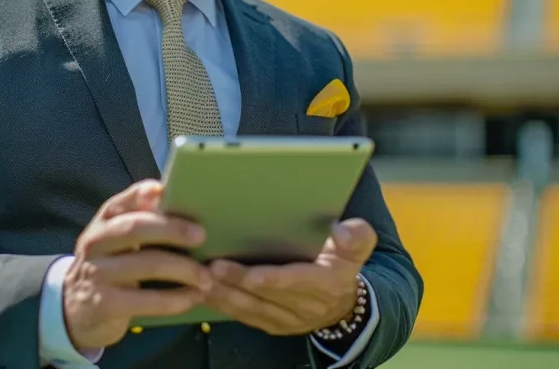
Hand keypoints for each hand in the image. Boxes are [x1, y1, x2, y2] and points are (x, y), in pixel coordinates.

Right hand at [63, 180, 212, 350]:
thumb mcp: (116, 243)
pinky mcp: (104, 304)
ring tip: (205, 277)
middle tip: (201, 236)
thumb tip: (178, 205)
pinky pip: (146, 300)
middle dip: (172, 230)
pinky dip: (174, 300)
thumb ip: (140, 222)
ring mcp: (97, 273)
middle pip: (135, 229)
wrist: (74, 310)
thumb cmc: (110, 268)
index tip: (163, 191)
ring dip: (183, 270)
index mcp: (103, 222)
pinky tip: (191, 298)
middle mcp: (95, 243)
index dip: (141, 194)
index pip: (121, 201)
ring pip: (146, 264)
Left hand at [204, 218, 376, 335]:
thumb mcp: (357, 247)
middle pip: (268, 296)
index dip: (275, 280)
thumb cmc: (343, 263)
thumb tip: (343, 232)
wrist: (344, 304)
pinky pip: (247, 318)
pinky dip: (225, 307)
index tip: (252, 275)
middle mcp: (307, 306)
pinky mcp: (274, 325)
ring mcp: (289, 319)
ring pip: (253, 310)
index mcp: (327, 283)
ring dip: (225, 297)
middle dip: (238, 283)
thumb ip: (357, 237)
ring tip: (201, 281)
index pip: (298, 282)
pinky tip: (205, 294)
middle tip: (211, 268)